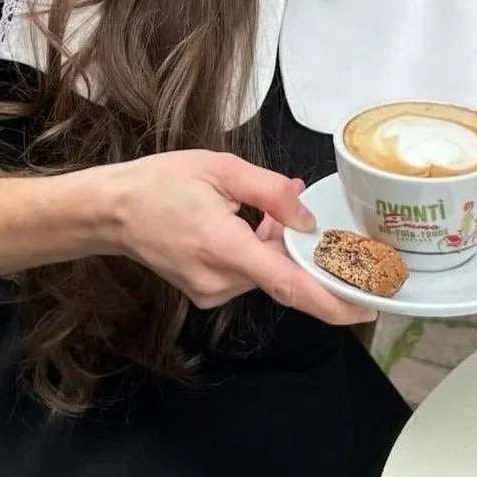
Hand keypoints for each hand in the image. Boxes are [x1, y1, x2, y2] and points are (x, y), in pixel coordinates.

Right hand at [110, 150, 373, 325]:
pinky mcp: (206, 293)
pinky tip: (245, 225)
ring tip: (262, 211)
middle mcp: (220, 280)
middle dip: (304, 252)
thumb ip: (270, 193)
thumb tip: (307, 218)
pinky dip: (258, 254)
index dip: (332, 300)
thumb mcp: (220, 169)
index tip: (366, 307)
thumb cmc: (161, 183)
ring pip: (266, 275)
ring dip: (278, 248)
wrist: (111, 211)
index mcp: (224, 247)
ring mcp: (211, 292)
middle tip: (311, 220)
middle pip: (283, 275)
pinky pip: (247, 276)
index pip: (289, 285)